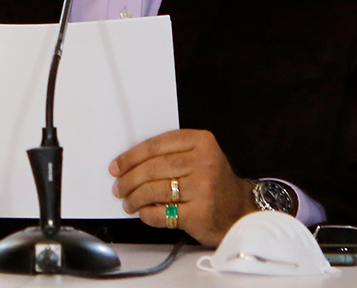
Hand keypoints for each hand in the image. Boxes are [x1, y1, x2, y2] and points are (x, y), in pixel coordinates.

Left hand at [109, 129, 253, 246]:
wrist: (239, 210)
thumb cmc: (213, 182)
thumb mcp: (199, 155)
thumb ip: (171, 153)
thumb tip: (128, 164)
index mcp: (202, 141)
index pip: (156, 145)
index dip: (131, 156)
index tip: (117, 166)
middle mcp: (204, 162)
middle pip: (152, 168)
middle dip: (129, 179)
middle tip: (118, 188)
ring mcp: (203, 188)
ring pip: (154, 190)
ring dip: (135, 198)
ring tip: (129, 203)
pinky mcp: (199, 214)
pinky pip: (162, 213)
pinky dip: (147, 214)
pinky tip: (144, 213)